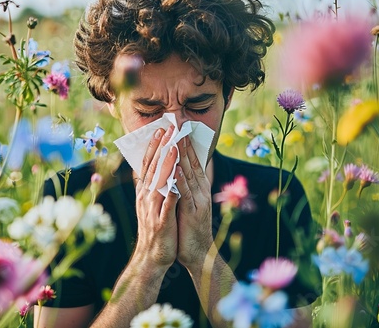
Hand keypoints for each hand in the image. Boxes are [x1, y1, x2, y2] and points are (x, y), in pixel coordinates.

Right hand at [133, 125, 178, 267]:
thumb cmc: (155, 228)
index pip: (148, 164)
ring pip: (159, 182)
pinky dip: (171, 192)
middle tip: (167, 129)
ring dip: (165, 165)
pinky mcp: (162, 222)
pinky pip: (167, 204)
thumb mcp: (150, 204)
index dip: (153, 147)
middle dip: (160, 148)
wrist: (152, 257)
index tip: (160, 130)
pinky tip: (178, 181)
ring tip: (173, 147)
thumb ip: (151, 186)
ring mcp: (153, 209)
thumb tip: (148, 169)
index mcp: (145, 192)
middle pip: (153, 168)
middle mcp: (146, 197)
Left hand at [175, 136, 213, 269]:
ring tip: (176, 138)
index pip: (192, 161)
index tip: (178, 127)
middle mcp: (201, 190)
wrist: (198, 253)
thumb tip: (182, 168)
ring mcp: (199, 201)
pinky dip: (181, 180)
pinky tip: (176, 168)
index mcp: (199, 187)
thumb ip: (187, 185)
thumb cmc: (190, 227)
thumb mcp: (189, 202)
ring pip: (189, 174)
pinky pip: (186, 193)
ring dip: (183, 156)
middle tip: (177, 125)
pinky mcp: (194, 213)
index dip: (185, 143)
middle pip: (192, 163)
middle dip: (183, 143)